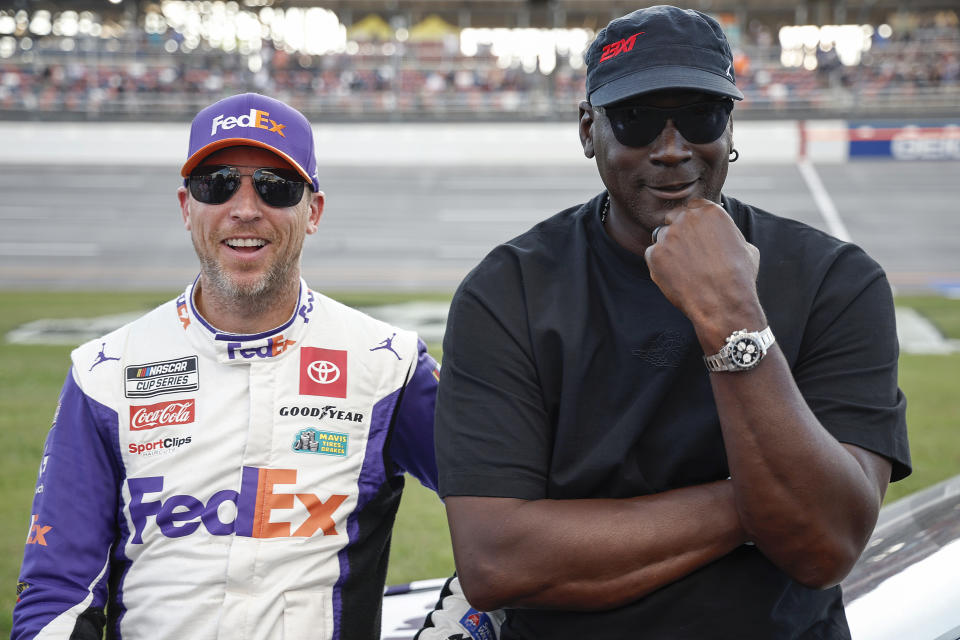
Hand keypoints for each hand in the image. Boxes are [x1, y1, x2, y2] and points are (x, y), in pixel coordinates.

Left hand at [643, 198, 763, 345]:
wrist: (723, 302)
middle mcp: (686, 218)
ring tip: (684, 269)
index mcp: (710, 211)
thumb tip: (723, 233)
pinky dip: (660, 266)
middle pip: (673, 218)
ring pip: (661, 237)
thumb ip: (727, 233)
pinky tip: (676, 278)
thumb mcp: (745, 246)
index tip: (695, 234)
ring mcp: (668, 235)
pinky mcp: (654, 254)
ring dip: (668, 249)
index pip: (693, 206)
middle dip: (678, 232)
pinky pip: (653, 256)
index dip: (693, 221)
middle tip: (687, 253)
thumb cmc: (739, 277)